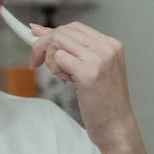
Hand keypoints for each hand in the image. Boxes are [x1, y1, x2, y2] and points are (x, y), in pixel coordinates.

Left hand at [27, 21, 152, 153]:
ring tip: (63, 77)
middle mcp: (107, 48)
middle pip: (64, 32)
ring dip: (51, 60)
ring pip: (59, 42)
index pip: (74, 27)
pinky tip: (67, 82)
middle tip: (37, 63)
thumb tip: (38, 30)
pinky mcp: (89, 72)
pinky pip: (58, 59)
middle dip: (44, 46)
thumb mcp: (91, 70)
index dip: (52, 34)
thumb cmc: (103, 103)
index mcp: (111, 45)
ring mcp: (99, 59)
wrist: (116, 127)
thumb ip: (71, 50)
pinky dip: (56, 70)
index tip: (37, 40)